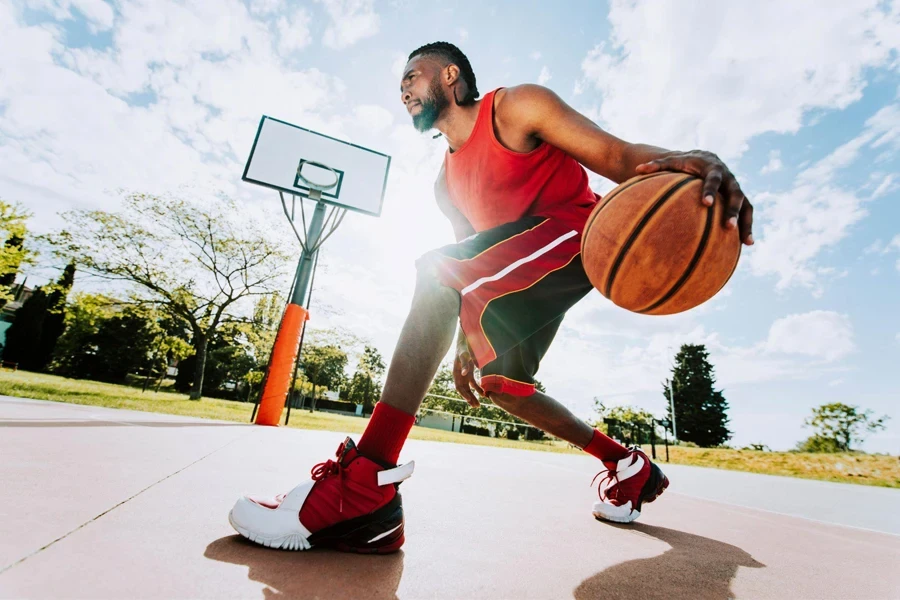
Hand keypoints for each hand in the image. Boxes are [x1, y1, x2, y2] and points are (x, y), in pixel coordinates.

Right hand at [453, 344, 483, 407]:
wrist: (465, 342)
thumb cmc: (464, 348)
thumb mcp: (464, 355)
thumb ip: (465, 364)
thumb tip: (464, 374)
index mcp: (456, 373)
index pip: (459, 387)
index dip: (463, 394)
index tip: (469, 400)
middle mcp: (460, 376)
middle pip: (464, 390)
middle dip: (469, 398)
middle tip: (476, 406)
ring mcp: (465, 375)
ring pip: (468, 389)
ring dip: (473, 396)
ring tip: (478, 405)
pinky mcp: (470, 373)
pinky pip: (473, 383)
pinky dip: (478, 389)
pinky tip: (483, 394)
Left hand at [635, 150, 753, 245]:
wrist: (707, 157)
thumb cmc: (685, 162)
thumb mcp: (672, 161)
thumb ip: (656, 166)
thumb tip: (637, 169)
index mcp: (713, 168)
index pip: (713, 180)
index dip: (710, 191)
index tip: (705, 203)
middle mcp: (729, 178)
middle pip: (735, 195)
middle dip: (732, 211)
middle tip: (728, 226)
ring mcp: (736, 189)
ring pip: (746, 205)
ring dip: (746, 223)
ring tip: (746, 241)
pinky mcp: (740, 198)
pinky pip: (748, 213)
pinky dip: (748, 227)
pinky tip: (746, 244)